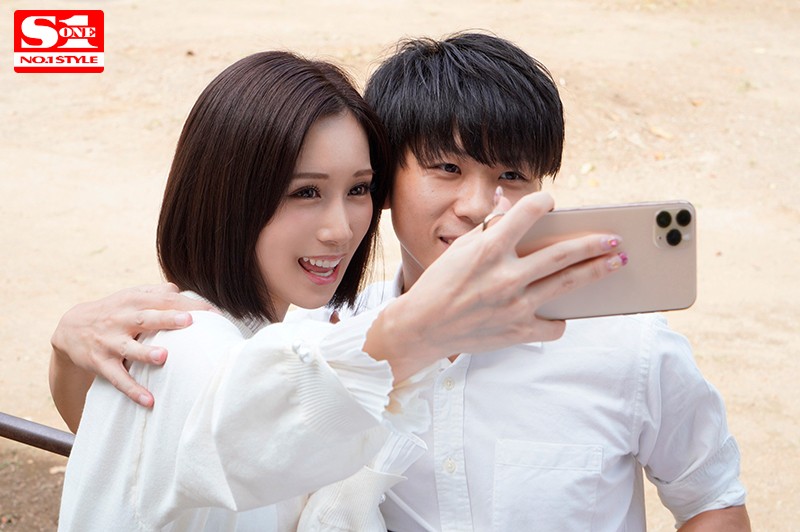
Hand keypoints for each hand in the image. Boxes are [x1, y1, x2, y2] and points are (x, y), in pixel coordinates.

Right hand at [50, 283, 212, 414]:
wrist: (70, 328)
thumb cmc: (114, 311)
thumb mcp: (130, 296)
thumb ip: (156, 293)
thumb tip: (183, 292)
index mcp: (134, 301)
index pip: (164, 300)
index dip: (188, 305)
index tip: (212, 312)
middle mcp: (121, 320)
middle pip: (146, 318)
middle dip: (166, 319)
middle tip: (189, 321)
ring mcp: (110, 342)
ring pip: (129, 348)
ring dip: (146, 353)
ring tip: (163, 357)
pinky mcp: (101, 363)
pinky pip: (118, 379)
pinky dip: (132, 390)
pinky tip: (149, 401)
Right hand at [368, 192, 626, 379]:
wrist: (422, 328)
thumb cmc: (439, 285)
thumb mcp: (459, 249)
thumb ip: (489, 227)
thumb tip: (509, 205)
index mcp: (488, 249)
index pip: (528, 212)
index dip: (544, 202)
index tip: (552, 203)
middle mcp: (505, 276)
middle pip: (563, 254)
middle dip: (594, 243)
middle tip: (615, 239)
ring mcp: (514, 306)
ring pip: (567, 284)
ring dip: (597, 271)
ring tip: (615, 262)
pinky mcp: (517, 332)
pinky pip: (554, 325)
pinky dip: (558, 318)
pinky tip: (558, 312)